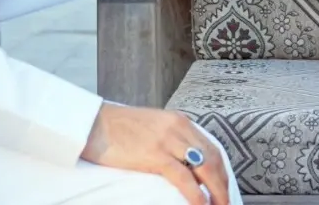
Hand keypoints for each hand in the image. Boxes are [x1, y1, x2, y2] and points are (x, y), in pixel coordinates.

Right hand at [80, 103, 230, 204]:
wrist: (91, 123)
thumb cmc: (116, 129)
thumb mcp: (152, 128)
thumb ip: (170, 140)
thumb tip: (182, 163)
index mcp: (180, 122)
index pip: (212, 147)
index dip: (221, 170)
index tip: (224, 187)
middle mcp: (180, 128)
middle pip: (214, 158)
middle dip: (223, 183)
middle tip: (226, 202)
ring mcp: (169, 141)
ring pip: (206, 168)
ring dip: (216, 191)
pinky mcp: (156, 155)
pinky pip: (184, 178)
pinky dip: (197, 195)